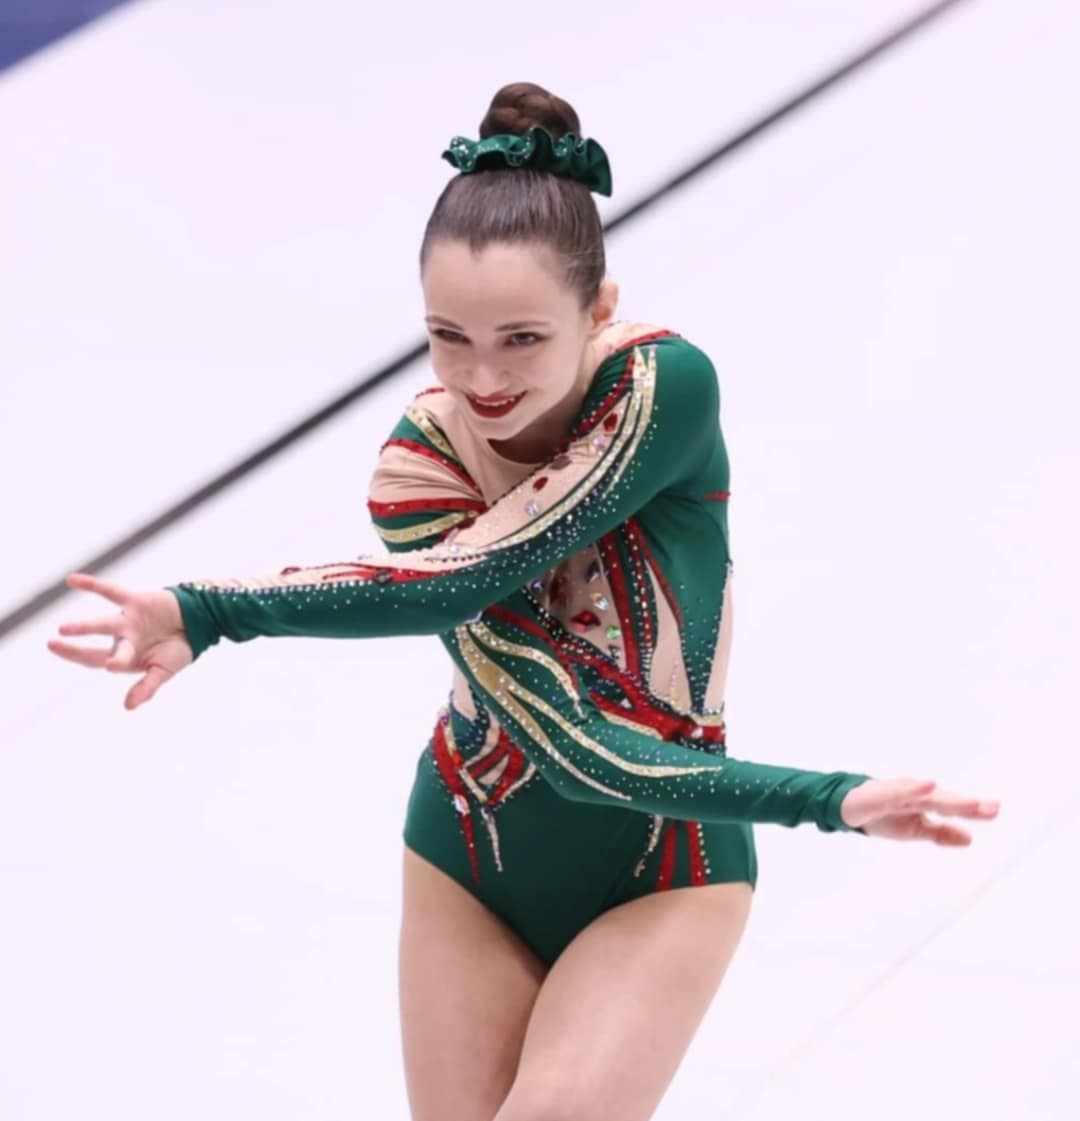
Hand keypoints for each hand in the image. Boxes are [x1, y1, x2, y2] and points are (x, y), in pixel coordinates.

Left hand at [46, 572, 192, 710]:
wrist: (199, 621)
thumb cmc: (180, 649)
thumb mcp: (164, 671)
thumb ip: (147, 687)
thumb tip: (128, 707)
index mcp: (128, 657)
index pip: (103, 662)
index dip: (102, 664)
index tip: (109, 665)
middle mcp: (123, 639)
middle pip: (94, 648)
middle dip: (74, 650)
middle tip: (52, 645)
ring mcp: (127, 620)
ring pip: (102, 624)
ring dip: (84, 627)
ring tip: (63, 629)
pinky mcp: (135, 601)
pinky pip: (110, 591)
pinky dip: (92, 585)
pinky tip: (71, 579)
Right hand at [840, 777, 999, 843]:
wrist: (845, 807)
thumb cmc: (882, 815)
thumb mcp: (914, 829)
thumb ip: (940, 832)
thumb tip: (970, 839)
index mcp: (924, 802)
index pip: (952, 805)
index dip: (973, 809)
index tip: (995, 810)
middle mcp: (914, 793)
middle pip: (944, 799)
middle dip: (966, 804)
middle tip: (991, 808)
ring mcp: (897, 792)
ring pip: (926, 795)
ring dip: (947, 797)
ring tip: (970, 802)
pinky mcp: (878, 794)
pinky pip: (897, 792)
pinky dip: (913, 789)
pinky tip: (928, 786)